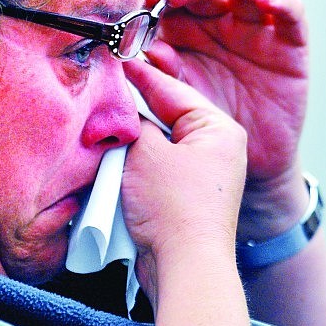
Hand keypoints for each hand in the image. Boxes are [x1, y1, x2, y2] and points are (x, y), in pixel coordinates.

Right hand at [121, 59, 248, 325]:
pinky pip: (157, 167)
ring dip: (134, 140)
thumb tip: (125, 113)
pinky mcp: (186, 196)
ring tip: (108, 125)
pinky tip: (116, 158)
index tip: (120, 60)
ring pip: (160, 143)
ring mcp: (203, 174)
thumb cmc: (173, 207)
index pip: (173, 90)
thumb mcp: (146, 152)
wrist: (183, 266)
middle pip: (167, 116)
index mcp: (218, 129)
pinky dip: (137, 162)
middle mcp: (217, 148)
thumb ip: (133, 123)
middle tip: (108, 90)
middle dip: (136, 110)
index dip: (142, 75)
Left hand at [141, 0, 308, 186]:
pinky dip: (281, 1)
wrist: (248, 158)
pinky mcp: (288, 41)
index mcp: (178, 27)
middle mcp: (214, 20)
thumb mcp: (177, 99)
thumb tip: (144, 54)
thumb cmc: (204, 121)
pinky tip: (266, 2)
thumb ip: (161, 75)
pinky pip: (290, 12)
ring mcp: (252, 26)